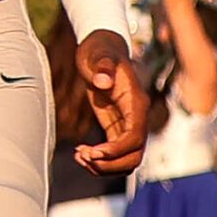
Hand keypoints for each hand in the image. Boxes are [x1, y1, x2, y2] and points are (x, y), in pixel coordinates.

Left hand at [74, 31, 147, 175]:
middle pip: (135, 156)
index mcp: (135, 103)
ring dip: (105, 166)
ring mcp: (128, 124)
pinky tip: (80, 153)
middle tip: (83, 156)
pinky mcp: (117, 127)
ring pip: (127, 159)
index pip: (135, 137)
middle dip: (110, 163)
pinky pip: (116, 153)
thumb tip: (104, 81)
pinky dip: (101, 160)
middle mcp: (137, 117)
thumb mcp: (98, 55)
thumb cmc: (100, 51)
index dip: (117, 150)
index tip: (93, 152)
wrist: (102, 50)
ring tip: (80, 156)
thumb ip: (103, 66)